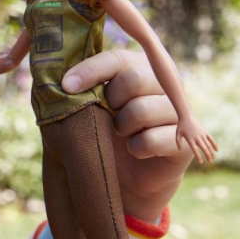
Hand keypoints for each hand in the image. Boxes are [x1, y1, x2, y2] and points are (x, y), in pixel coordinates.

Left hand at [61, 50, 193, 222]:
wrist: (125, 180)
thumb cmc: (102, 136)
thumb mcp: (86, 110)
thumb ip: (76, 90)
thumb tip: (56, 78)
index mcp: (140, 68)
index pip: (117, 58)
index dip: (91, 70)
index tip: (66, 86)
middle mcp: (164, 84)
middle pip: (133, 78)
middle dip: (110, 101)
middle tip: (107, 116)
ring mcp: (178, 111)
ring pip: (141, 109)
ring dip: (122, 127)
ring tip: (122, 134)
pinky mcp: (183, 141)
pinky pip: (151, 139)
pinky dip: (135, 149)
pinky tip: (136, 151)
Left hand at [176, 114, 217, 163]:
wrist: (187, 116)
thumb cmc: (181, 125)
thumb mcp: (177, 134)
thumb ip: (178, 142)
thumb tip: (179, 150)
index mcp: (190, 139)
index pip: (195, 150)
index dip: (198, 156)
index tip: (201, 162)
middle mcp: (197, 137)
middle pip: (204, 148)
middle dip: (207, 155)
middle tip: (210, 162)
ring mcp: (202, 134)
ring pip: (208, 145)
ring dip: (211, 152)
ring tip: (213, 158)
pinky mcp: (205, 131)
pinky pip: (211, 139)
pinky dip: (214, 144)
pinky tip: (217, 150)